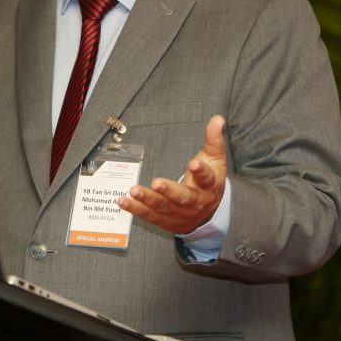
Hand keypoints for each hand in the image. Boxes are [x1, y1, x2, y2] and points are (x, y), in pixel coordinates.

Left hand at [117, 115, 227, 233]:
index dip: (200, 171)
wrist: (209, 212)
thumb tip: (217, 118)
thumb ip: (214, 139)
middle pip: (184, 197)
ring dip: (148, 200)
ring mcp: (181, 214)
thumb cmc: (209, 180)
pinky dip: (136, 209)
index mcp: (209, 186)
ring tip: (134, 190)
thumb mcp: (215, 159)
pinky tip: (123, 201)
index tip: (193, 164)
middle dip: (170, 191)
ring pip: (164, 208)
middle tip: (157, 182)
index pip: (206, 178)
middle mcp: (196, 202)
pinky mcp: (167, 221)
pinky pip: (150, 216)